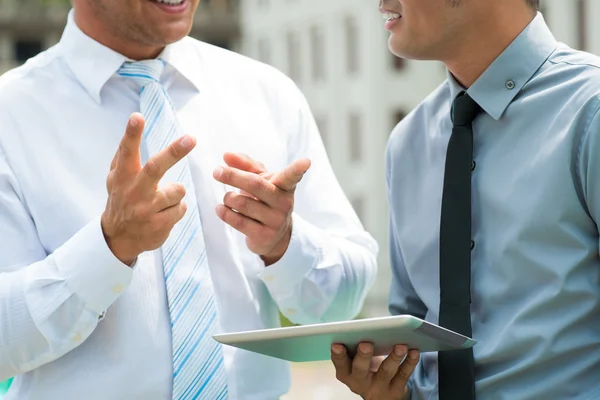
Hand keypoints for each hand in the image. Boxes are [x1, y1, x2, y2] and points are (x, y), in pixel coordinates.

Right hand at [101, 113, 195, 264]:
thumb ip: (123, 155)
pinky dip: (177, 208)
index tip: (137, 117)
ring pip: (178, 190)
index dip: (131, 134)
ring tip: (160, 202)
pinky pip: (181, 208)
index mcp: (122, 176)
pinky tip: (162, 215)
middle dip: (174, 152)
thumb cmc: (121, 199)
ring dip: (175, 194)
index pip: (127, 152)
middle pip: (156, 168)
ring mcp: (146, 210)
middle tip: (191, 138)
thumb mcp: (115, 178)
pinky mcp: (159, 225)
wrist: (118, 238)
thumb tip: (134, 121)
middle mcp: (133, 192)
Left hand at [212, 152, 310, 265]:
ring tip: (227, 198)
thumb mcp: (260, 181)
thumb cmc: (265, 201)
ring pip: (242, 203)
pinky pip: (238, 221)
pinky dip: (225, 213)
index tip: (306, 161)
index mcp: (285, 186)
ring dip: (228, 198)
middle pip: (255, 184)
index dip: (299, 168)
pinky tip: (221, 209)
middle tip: (217, 172)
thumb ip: (245, 165)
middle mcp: (284, 203)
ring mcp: (275, 221)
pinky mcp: (264, 236)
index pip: (292, 176)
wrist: (273, 236)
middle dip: (233, 176)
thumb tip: (226, 155)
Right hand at [331, 342, 419, 399]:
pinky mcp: (396, 391)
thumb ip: (355, 347)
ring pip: (385, 372)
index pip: (340, 364)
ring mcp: (378, 389)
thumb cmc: (366, 370)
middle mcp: (360, 383)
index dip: (338, 355)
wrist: (381, 394)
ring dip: (393, 357)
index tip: (337, 344)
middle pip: (360, 369)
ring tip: (400, 345)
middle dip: (363, 356)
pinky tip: (413, 351)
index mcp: (346, 373)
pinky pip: (403, 375)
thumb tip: (365, 327)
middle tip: (366, 344)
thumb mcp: (356, 361)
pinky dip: (409, 362)